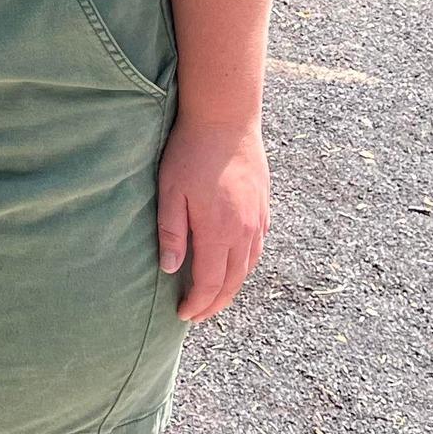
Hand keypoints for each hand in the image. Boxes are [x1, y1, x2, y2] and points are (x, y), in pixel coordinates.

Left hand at [157, 116, 270, 323]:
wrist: (225, 118)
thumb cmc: (191, 151)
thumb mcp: (170, 189)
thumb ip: (171, 231)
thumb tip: (170, 270)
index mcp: (218, 232)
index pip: (208, 283)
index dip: (197, 304)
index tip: (183, 315)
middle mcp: (243, 232)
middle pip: (232, 282)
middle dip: (215, 303)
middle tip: (198, 315)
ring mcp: (257, 220)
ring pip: (248, 267)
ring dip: (232, 286)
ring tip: (214, 295)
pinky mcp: (263, 206)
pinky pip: (257, 246)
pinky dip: (246, 264)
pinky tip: (236, 264)